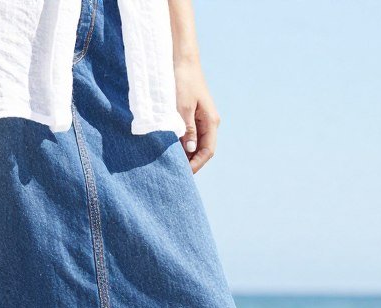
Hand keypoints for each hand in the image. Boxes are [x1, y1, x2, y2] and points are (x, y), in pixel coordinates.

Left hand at [174, 59, 219, 173]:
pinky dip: (181, 143)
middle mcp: (209, 123)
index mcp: (211, 122)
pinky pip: (189, 135)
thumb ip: (187, 130)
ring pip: (195, 144)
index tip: (183, 173)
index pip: (207, 151)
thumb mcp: (182, 107)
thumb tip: (190, 150)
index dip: (196, 164)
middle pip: (202, 150)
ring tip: (170, 162)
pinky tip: (169, 148)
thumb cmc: (182, 81)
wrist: (181, 61)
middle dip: (190, 162)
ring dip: (184, 153)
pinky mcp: (193, 116)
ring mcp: (201, 120)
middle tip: (174, 171)